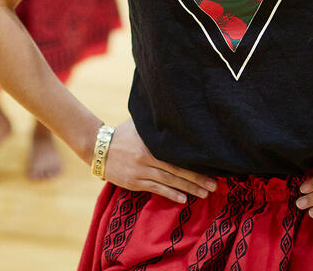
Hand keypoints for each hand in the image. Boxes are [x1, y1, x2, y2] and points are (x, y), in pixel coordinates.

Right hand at [101, 119, 217, 204]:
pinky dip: (170, 194)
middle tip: (215, 185)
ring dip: (188, 188)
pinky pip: (156, 189)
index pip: (177, 152)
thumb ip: (155, 122)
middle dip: (198, 178)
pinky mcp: (134, 182)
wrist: (97, 147)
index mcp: (150, 142)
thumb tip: (175, 113)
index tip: (212, 165)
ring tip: (205, 194)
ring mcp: (140, 170)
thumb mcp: (139, 124)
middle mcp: (147, 156)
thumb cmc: (121, 133)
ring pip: (169, 181)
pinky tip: (183, 199)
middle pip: (177, 169)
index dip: (195, 161)